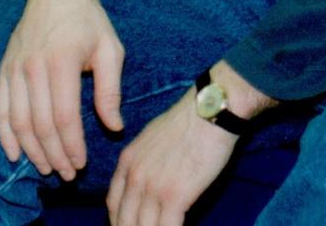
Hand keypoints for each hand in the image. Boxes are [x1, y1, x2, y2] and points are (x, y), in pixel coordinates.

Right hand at [0, 0, 124, 179]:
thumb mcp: (110, 50)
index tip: (80, 163)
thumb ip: (110, 90)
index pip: (65, 116)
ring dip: (31, 150)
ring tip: (46, 168)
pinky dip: (4, 134)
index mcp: (62, 62)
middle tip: (66, 173)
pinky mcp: (3, 70)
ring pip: (18, 121)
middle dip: (54, 154)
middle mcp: (33, 67)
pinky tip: (14, 153)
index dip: (72, 144)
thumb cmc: (89, 21)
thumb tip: (114, 126)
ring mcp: (14, 69)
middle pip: (40, 123)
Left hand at [105, 88, 236, 225]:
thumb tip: (152, 176)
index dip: (119, 221)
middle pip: (124, 221)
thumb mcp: (155, 135)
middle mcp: (135, 177)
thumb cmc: (191, 118)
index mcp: (128, 162)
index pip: (113, 204)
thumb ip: (145, 160)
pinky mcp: (175, 196)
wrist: (211, 110)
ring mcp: (153, 188)